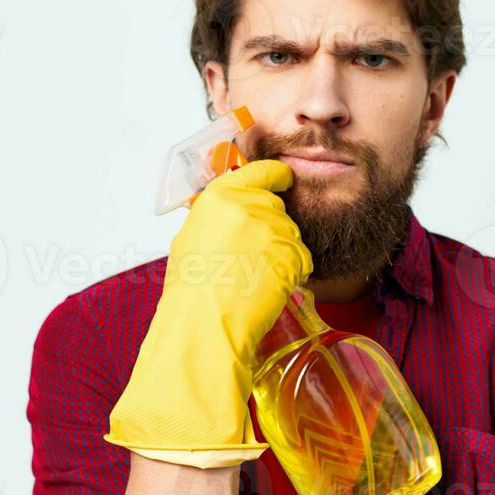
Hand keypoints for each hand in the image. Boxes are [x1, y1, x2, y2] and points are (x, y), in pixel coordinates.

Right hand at [103, 159, 311, 467]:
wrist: (203, 323)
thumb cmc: (192, 291)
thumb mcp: (192, 239)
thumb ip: (219, 216)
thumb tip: (235, 211)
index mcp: (219, 197)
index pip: (261, 171)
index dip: (276, 176)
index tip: (283, 178)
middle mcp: (248, 206)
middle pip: (277, 208)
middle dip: (272, 230)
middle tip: (251, 260)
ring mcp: (273, 230)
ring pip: (291, 235)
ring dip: (282, 255)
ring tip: (253, 279)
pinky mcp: (291, 254)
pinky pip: (302, 259)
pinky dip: (292, 274)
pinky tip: (267, 288)